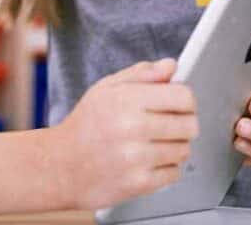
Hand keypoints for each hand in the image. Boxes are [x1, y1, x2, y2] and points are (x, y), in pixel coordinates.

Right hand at [45, 59, 197, 209]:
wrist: (60, 166)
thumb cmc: (85, 125)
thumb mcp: (106, 89)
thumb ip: (141, 74)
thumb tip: (170, 66)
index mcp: (127, 100)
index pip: (183, 96)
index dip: (186, 100)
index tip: (180, 104)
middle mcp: (132, 128)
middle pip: (189, 124)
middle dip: (184, 123)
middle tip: (169, 125)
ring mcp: (136, 158)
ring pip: (184, 149)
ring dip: (175, 147)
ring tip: (154, 143)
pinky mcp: (138, 183)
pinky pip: (174, 173)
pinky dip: (166, 168)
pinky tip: (149, 161)